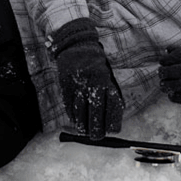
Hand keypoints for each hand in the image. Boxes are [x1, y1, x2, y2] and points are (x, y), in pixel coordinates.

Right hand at [52, 18, 123, 139]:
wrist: (75, 44)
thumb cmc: (95, 61)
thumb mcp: (107, 72)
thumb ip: (110, 91)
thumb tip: (115, 113)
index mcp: (106, 80)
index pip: (112, 107)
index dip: (113, 122)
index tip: (114, 130)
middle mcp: (93, 84)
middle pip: (96, 114)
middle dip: (97, 130)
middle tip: (97, 136)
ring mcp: (78, 86)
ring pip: (80, 113)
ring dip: (83, 126)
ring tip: (86, 132)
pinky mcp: (66, 86)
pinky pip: (69, 106)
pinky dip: (73, 116)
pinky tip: (76, 121)